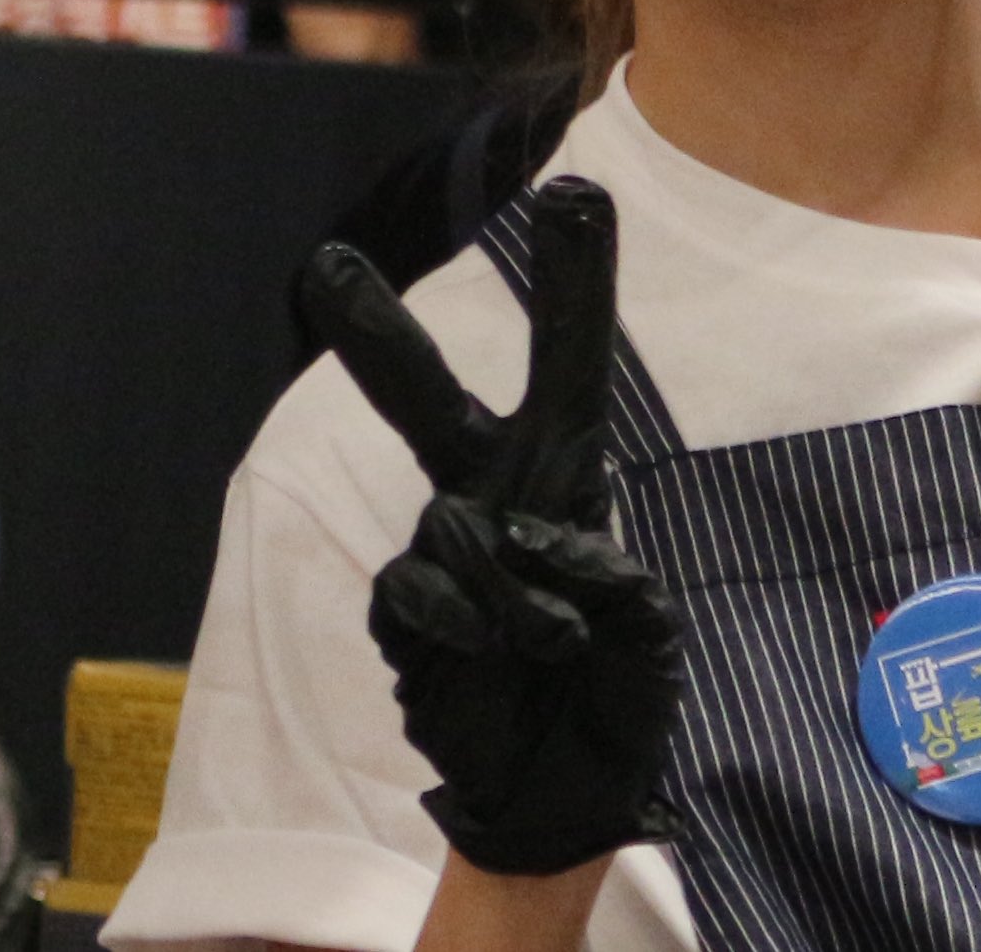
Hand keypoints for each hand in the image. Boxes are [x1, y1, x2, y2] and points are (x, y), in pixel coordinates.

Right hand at [294, 181, 681, 876]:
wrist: (566, 793)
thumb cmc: (615, 694)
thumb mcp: (653, 629)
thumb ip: (612, 573)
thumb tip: (525, 535)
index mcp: (563, 475)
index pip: (568, 366)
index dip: (572, 284)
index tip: (575, 188)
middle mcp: (491, 493)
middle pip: (425, 399)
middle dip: (376, 336)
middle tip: (326, 263)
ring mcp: (438, 552)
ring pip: (454, 523)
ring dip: (520, 594)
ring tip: (556, 646)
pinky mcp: (402, 616)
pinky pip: (420, 590)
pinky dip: (477, 626)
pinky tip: (504, 661)